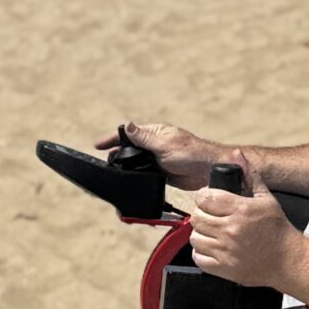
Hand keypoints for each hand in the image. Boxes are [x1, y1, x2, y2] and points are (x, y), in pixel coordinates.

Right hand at [93, 118, 222, 188]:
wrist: (209, 171)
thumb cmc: (192, 153)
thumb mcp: (165, 144)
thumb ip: (144, 138)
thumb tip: (128, 126)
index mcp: (154, 133)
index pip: (128, 133)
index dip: (112, 139)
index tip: (98, 145)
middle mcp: (153, 145)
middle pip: (129, 149)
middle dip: (116, 155)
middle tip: (105, 164)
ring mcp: (156, 159)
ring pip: (135, 163)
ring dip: (125, 168)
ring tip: (113, 175)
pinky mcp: (161, 173)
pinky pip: (144, 174)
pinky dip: (135, 178)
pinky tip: (129, 182)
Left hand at [188, 158, 296, 291]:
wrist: (287, 260)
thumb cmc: (277, 228)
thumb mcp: (266, 198)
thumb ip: (249, 175)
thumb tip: (237, 154)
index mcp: (241, 210)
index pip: (205, 198)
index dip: (203, 196)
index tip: (208, 199)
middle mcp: (231, 230)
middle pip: (197, 217)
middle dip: (202, 214)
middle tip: (211, 216)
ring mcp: (226, 251)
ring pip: (195, 237)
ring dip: (201, 233)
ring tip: (212, 232)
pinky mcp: (224, 268)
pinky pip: (198, 258)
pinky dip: (202, 252)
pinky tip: (213, 247)